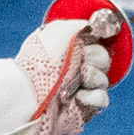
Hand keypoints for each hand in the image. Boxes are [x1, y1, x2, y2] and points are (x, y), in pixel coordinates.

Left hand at [17, 0, 130, 134]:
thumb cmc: (40, 62)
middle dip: (95, 59)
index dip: (94, 44)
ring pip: (103, 80)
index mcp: (68, 51)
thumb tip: (91, 26)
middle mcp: (74, 69)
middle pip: (103, 60)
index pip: (94, 43)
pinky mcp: (83, 109)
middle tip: (81, 63)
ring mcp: (79, 89)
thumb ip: (78, 25)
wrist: (30, 94)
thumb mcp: (56, 32)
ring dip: (94, 76)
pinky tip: (80, 97)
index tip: (86, 45)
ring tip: (80, 79)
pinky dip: (94, 96)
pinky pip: (101, 99)